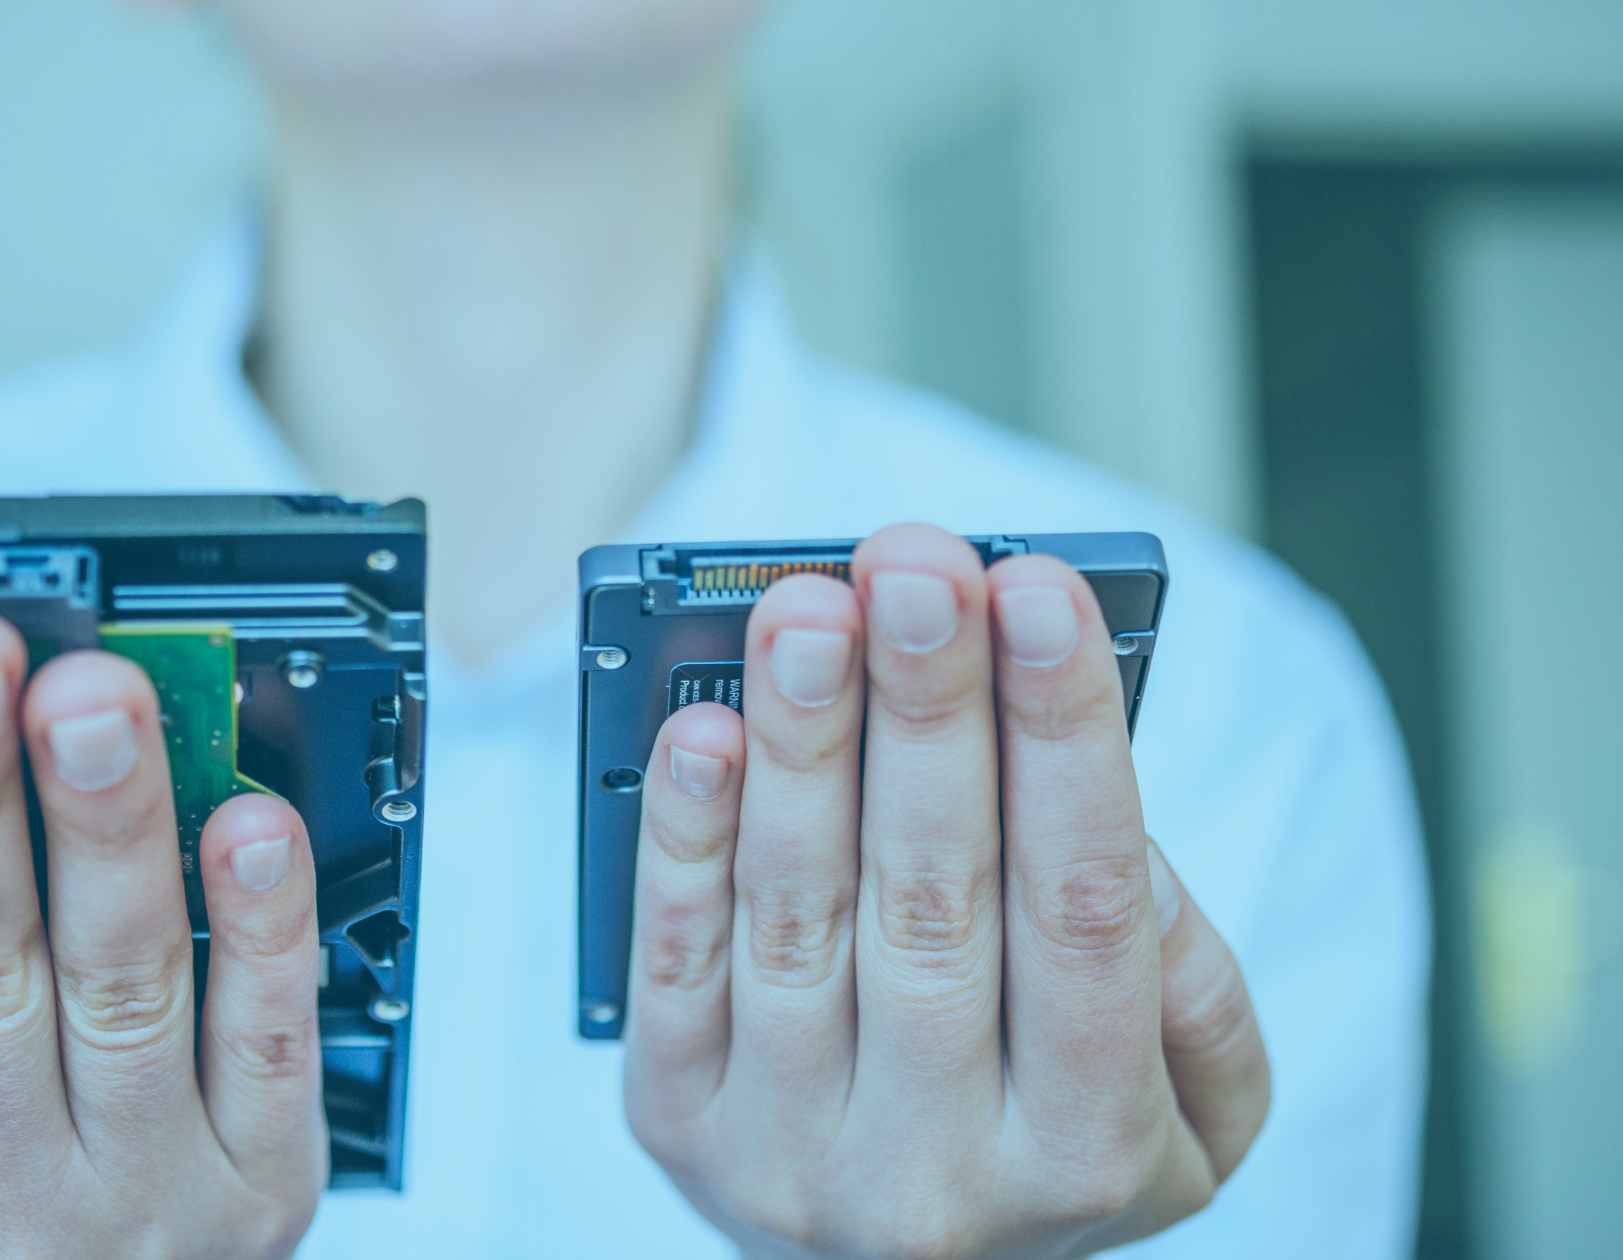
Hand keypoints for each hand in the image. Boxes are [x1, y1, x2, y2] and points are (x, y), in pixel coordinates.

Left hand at [623, 524, 1269, 1258]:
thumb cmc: (1050, 1139)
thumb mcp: (1192, 1102)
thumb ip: (1181, 968)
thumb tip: (1097, 797)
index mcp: (1090, 1150)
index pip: (1084, 910)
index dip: (1063, 741)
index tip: (1041, 592)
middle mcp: (938, 1171)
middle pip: (936, 898)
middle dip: (926, 711)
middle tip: (916, 568)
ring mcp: (790, 1154)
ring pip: (798, 914)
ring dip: (800, 744)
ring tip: (805, 610)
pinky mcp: (677, 1123)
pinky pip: (674, 963)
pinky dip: (683, 839)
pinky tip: (702, 731)